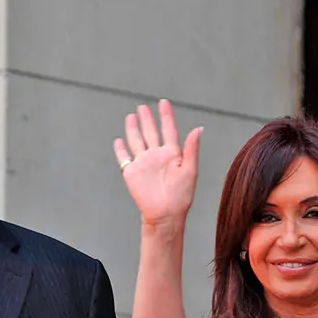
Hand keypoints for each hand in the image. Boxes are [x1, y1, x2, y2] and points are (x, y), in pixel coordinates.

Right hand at [114, 100, 201, 229]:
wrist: (165, 214)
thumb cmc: (181, 196)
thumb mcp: (190, 170)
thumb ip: (191, 149)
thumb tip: (199, 128)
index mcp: (172, 154)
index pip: (169, 130)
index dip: (166, 116)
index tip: (163, 103)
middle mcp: (157, 156)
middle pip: (151, 132)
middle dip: (147, 119)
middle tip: (143, 106)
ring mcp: (143, 163)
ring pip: (136, 141)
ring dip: (133, 129)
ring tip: (131, 116)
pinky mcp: (131, 172)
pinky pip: (124, 157)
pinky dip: (120, 149)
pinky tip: (119, 140)